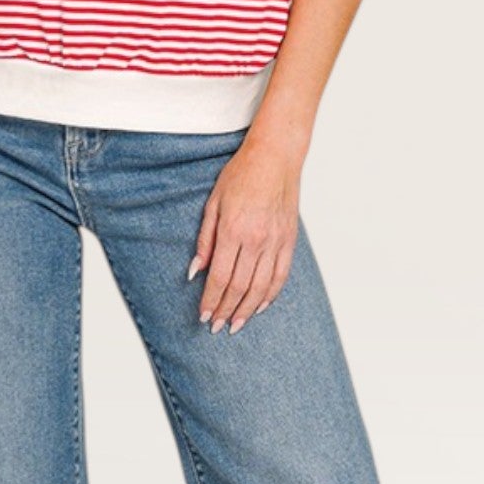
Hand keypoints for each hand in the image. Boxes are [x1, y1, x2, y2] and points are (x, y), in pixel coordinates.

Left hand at [188, 133, 301, 334]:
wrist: (276, 157)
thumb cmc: (241, 175)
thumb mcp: (213, 203)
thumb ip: (204, 239)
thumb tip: (194, 271)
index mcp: (233, 230)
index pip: (219, 276)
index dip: (211, 300)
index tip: (204, 316)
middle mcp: (256, 239)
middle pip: (239, 287)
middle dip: (226, 310)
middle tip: (216, 326)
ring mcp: (276, 241)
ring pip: (261, 287)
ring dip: (247, 309)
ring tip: (236, 324)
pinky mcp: (289, 240)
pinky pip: (281, 276)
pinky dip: (270, 295)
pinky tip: (259, 306)